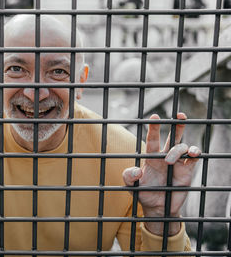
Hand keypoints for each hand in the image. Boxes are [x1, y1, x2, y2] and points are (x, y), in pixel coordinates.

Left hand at [122, 113, 200, 235]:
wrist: (157, 208)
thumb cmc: (143, 193)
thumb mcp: (131, 186)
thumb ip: (129, 177)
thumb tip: (136, 170)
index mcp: (151, 157)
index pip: (153, 139)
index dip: (154, 128)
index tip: (154, 116)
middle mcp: (165, 157)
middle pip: (173, 136)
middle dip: (177, 124)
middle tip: (180, 115)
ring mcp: (177, 163)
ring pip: (182, 147)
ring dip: (178, 150)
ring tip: (170, 160)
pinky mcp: (187, 171)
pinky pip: (193, 159)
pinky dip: (194, 153)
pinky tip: (192, 154)